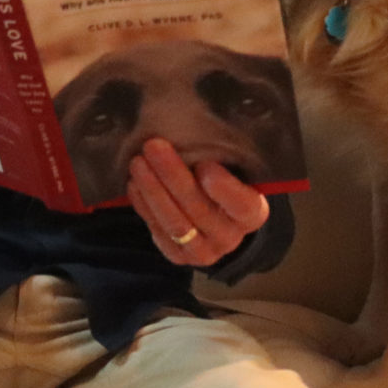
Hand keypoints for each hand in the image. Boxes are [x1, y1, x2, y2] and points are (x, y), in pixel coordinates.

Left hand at [128, 138, 270, 265]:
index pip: (242, 205)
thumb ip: (224, 158)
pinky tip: (135, 184)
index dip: (224, 188)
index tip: (205, 164)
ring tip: (138, 162)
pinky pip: (158, 232)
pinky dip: (144, 206)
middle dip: (173, 176)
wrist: (218, 217)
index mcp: (252, 214)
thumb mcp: (235, 170)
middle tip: (154, 147)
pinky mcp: (179, 257)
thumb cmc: (228, 181)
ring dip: (152, 190)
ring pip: (175, 223)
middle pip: (199, 209)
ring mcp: (204, 251)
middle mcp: (231, 237)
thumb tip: (196, 130)